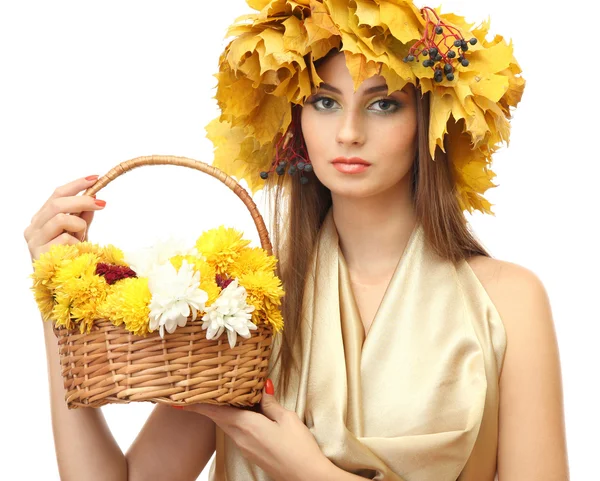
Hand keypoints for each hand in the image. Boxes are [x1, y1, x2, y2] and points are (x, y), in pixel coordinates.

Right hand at [24, 175, 105, 261]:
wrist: (63, 285)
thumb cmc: (69, 257)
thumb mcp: (78, 233)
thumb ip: (83, 216)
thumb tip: (95, 197)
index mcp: (42, 219)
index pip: (56, 194)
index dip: (76, 185)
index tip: (96, 178)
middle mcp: (34, 227)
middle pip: (57, 203)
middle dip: (82, 200)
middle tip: (102, 203)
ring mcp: (34, 240)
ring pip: (60, 218)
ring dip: (79, 225)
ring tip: (84, 236)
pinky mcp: (40, 254)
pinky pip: (65, 239)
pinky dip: (77, 242)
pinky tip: (77, 250)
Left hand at [177, 379, 330, 480]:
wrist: (306, 477)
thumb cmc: (298, 448)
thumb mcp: (286, 419)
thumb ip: (270, 402)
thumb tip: (261, 387)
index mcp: (246, 425)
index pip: (214, 411)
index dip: (195, 404)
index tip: (177, 398)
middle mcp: (240, 437)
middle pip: (218, 416)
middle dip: (207, 403)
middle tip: (197, 389)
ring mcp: (245, 446)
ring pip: (227, 423)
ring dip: (221, 410)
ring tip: (219, 396)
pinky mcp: (252, 451)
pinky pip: (237, 431)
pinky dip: (233, 418)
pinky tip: (242, 410)